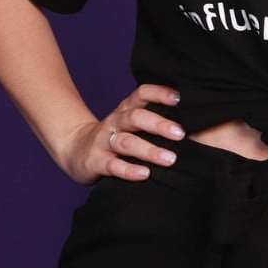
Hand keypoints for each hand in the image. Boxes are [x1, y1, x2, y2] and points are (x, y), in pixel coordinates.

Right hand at [59, 84, 185, 184]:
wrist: (76, 150)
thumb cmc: (115, 136)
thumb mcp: (131, 122)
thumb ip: (152, 118)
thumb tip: (191, 119)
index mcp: (126, 109)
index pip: (142, 94)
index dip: (159, 93)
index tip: (180, 98)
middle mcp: (115, 121)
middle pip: (135, 117)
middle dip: (159, 124)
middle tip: (181, 134)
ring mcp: (104, 141)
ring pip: (126, 142)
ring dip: (149, 150)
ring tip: (170, 159)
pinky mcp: (95, 161)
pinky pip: (113, 165)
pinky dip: (129, 170)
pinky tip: (145, 174)